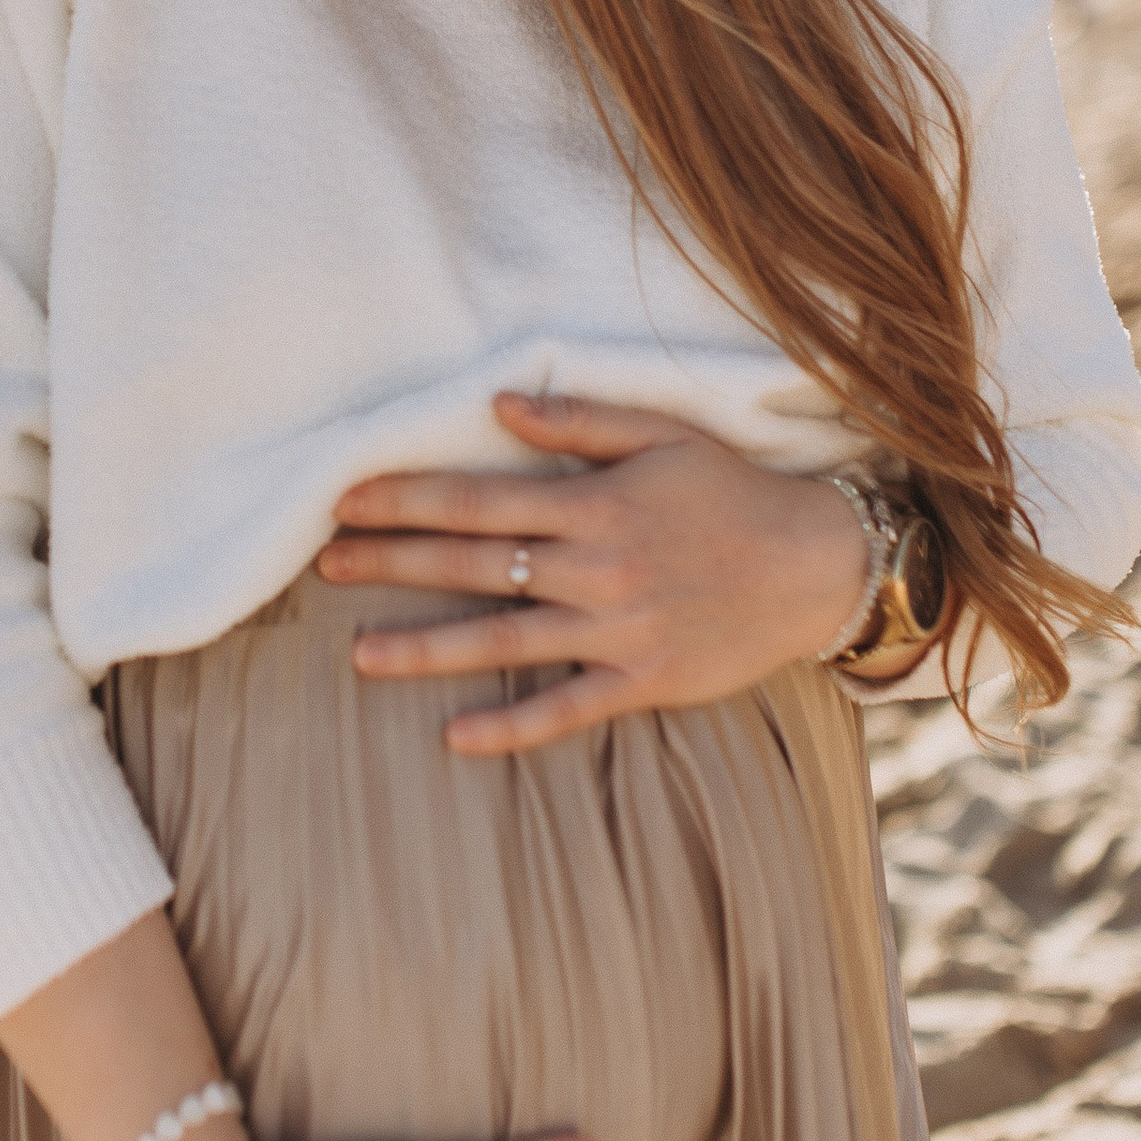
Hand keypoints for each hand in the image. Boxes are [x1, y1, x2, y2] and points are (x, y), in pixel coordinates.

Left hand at [317, 390, 868, 754]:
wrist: (816, 566)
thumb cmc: (733, 493)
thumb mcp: (664, 434)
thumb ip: (578, 421)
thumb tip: (498, 403)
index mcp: (595, 504)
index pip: (478, 498)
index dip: (406, 498)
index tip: (345, 500)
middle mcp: (597, 569)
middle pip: (474, 564)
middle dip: (393, 562)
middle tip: (324, 566)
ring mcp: (618, 632)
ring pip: (504, 641)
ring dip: (427, 648)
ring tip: (359, 655)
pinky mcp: (643, 682)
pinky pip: (566, 709)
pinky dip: (510, 727)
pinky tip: (454, 737)